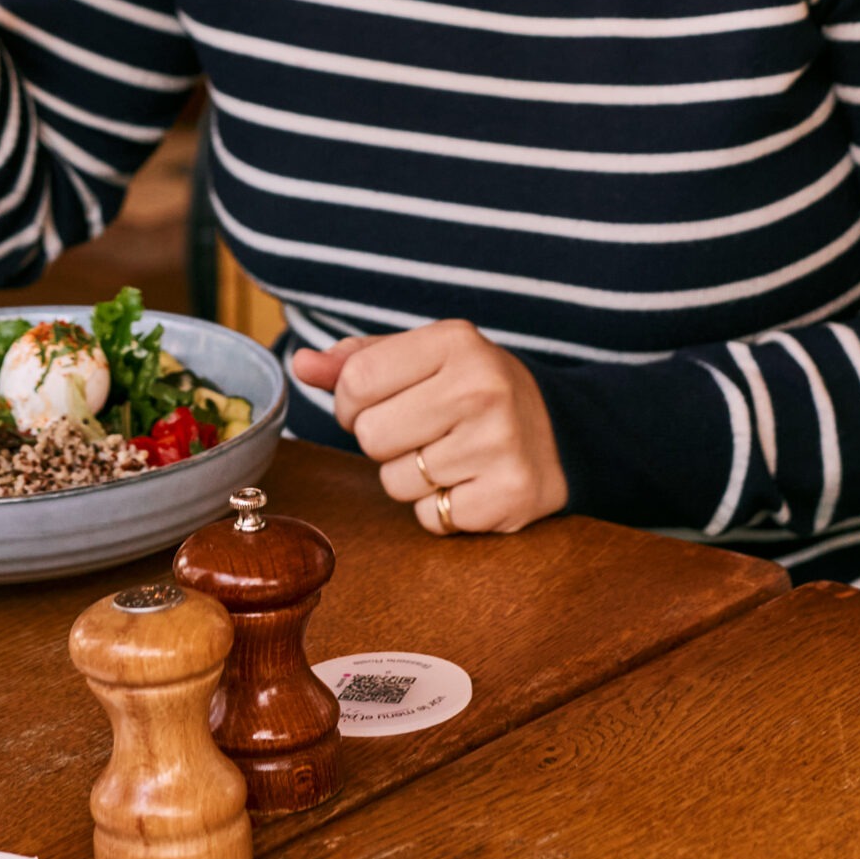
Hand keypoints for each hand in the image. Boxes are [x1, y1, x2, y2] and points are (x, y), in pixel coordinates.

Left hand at [292, 321, 567, 535]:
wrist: (560, 432)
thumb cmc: (474, 389)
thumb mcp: (423, 357)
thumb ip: (358, 360)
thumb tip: (299, 365)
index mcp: (455, 341)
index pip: (356, 381)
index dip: (351, 403)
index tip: (377, 404)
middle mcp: (481, 387)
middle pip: (371, 436)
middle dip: (384, 442)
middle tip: (421, 431)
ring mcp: (499, 442)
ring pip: (395, 482)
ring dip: (411, 478)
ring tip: (449, 455)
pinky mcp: (509, 494)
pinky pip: (429, 518)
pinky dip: (439, 509)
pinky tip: (468, 482)